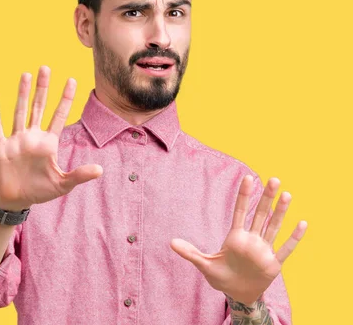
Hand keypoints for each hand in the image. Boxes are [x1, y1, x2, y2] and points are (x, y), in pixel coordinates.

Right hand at [0, 66, 102, 210]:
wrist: (15, 201)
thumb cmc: (39, 191)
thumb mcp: (62, 184)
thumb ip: (79, 175)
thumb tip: (100, 170)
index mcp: (49, 143)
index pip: (59, 116)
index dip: (66, 99)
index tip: (72, 80)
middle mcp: (33, 137)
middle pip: (39, 107)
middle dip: (43, 88)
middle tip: (46, 67)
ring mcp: (16, 140)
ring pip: (20, 111)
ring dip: (22, 93)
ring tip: (26, 75)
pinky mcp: (1, 147)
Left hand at [170, 175, 306, 305]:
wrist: (237, 294)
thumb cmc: (221, 277)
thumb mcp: (204, 265)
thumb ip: (190, 253)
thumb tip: (170, 242)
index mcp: (235, 237)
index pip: (240, 211)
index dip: (245, 196)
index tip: (249, 178)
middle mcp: (251, 240)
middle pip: (260, 214)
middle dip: (267, 198)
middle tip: (274, 179)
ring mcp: (263, 250)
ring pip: (273, 227)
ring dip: (281, 212)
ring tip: (287, 194)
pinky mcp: (273, 264)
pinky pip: (286, 248)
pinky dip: (294, 237)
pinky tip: (302, 223)